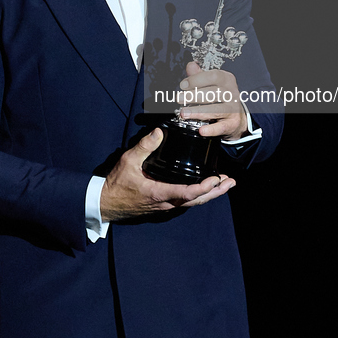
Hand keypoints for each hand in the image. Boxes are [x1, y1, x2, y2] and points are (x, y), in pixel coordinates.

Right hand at [100, 128, 235, 221]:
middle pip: (197, 200)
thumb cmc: (117, 184)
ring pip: (193, 202)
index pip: (188, 193)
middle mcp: (166, 203)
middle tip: (230, 182)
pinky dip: (199, 195)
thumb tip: (158, 132)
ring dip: (210, 194)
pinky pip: (186, 201)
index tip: (216, 179)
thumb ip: (144, 146)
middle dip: (215, 191)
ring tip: (224, 184)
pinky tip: (205, 187)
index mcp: (159, 193)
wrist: (106, 203)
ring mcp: (166, 206)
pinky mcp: (163, 204)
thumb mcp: (128, 161)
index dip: (204, 187)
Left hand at [177, 61, 246, 140]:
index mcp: (226, 80)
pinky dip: (211, 129)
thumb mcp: (211, 83)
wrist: (236, 117)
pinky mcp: (232, 124)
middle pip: (213, 93)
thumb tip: (191, 65)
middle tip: (179, 99)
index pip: (213, 76)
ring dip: (198, 112)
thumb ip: (199, 75)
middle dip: (194, 96)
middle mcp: (232, 93)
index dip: (197, 80)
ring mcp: (233, 109)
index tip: (183, 85)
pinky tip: (201, 130)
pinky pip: (221, 127)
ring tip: (184, 113)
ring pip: (216, 110)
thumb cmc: (219, 97)